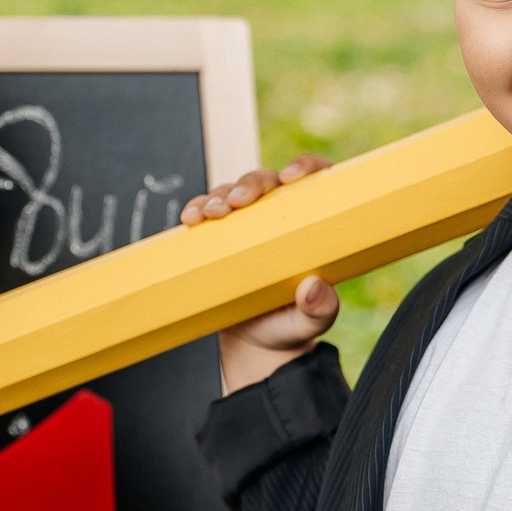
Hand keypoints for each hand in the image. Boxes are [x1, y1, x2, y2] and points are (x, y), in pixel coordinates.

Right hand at [187, 158, 340, 392]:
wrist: (256, 343)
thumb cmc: (291, 324)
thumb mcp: (312, 322)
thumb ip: (320, 309)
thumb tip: (314, 289)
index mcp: (311, 225)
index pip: (317, 181)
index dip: (307, 167)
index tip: (292, 177)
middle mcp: (279, 216)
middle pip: (267, 181)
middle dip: (251, 184)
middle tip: (239, 202)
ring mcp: (247, 224)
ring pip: (232, 192)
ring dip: (219, 196)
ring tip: (212, 214)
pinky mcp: (219, 235)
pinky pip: (206, 212)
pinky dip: (197, 209)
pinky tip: (191, 218)